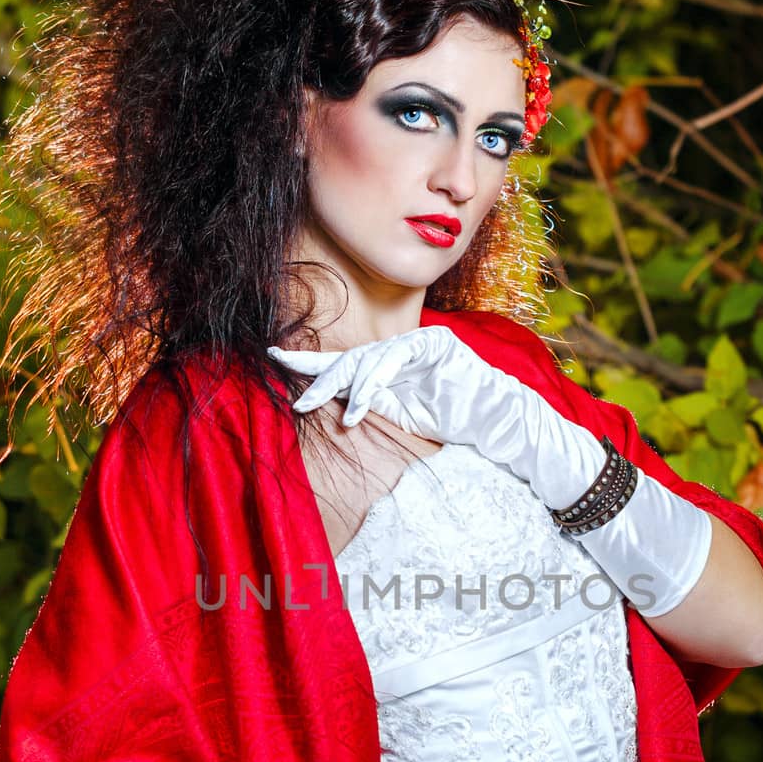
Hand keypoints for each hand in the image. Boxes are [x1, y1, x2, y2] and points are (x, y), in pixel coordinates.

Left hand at [267, 328, 509, 445]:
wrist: (489, 420)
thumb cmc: (446, 419)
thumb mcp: (395, 413)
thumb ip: (365, 399)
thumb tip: (326, 395)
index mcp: (383, 367)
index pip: (341, 362)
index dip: (308, 362)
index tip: (273, 357)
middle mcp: (394, 350)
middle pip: (348, 359)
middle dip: (320, 378)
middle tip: (300, 402)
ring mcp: (413, 342)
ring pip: (369, 360)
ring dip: (354, 390)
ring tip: (349, 418)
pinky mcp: (431, 342)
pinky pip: (394, 359)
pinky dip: (376, 383)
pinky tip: (363, 404)